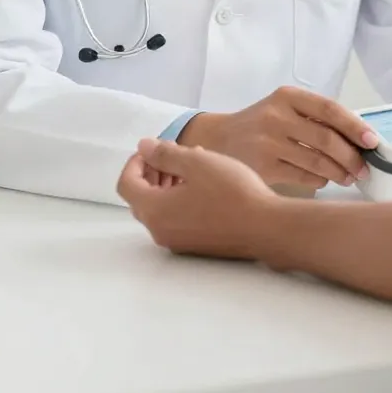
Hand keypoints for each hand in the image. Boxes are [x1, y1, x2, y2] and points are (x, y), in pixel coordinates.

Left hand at [118, 140, 273, 257]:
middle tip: (171, 154)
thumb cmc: (231, 192)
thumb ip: (165, 153)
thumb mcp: (197, 162)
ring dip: (166, 185)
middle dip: (151, 172)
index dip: (135, 162)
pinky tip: (203, 185)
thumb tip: (143, 147)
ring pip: (159, 209)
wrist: (265, 227)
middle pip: (140, 198)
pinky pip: (175, 220)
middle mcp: (159, 231)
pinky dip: (178, 200)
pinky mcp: (194, 246)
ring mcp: (176, 242)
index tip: (153, 148)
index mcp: (154, 210)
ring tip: (191, 165)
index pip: (127, 184)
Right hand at [177, 86, 379, 191]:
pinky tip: (324, 179)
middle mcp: (276, 116)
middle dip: (351, 156)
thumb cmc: (261, 124)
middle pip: (326, 138)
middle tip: (364, 168)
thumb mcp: (284, 108)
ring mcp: (267, 142)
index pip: (329, 109)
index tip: (372, 140)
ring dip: (339, 172)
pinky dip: (319, 180)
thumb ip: (315, 117)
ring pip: (316, 161)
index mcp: (287, 96)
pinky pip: (302, 176)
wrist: (217, 140)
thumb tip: (358, 137)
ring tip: (349, 177)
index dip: (354, 126)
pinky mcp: (261, 167)